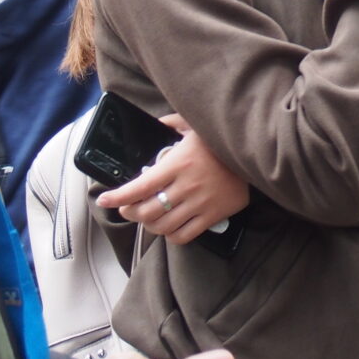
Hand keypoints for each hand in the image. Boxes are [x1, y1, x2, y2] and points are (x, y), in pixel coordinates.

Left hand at [96, 115, 250, 243]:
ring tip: (147, 218)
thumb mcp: (193, 125)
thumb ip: (170, 123)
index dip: (118, 196)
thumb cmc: (219, 141)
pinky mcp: (213, 215)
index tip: (104, 199)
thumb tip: (154, 124)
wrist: (253, 155)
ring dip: (149, 225)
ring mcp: (200, 203)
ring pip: (163, 226)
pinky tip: (169, 227)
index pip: (139, 186)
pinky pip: (184, 235)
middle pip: (147, 211)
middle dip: (130, 212)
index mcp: (178, 164)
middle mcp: (186, 186)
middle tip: (127, 209)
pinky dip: (171, 236)